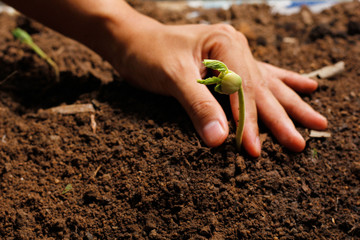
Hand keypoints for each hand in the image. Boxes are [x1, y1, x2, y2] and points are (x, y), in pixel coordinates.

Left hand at [107, 21, 326, 156]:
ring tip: (317, 121)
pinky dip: (282, 84)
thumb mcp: (173, 78)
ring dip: (290, 106)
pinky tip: (306, 86)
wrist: (133, 41)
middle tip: (298, 144)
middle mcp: (235, 48)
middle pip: (260, 89)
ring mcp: (234, 55)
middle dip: (279, 118)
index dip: (248, 122)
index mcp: (225, 45)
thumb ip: (198, 107)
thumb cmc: (149, 53)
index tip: (253, 149)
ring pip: (267, 84)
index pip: (242, 90)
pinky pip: (259, 76)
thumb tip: (219, 140)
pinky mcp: (228, 64)